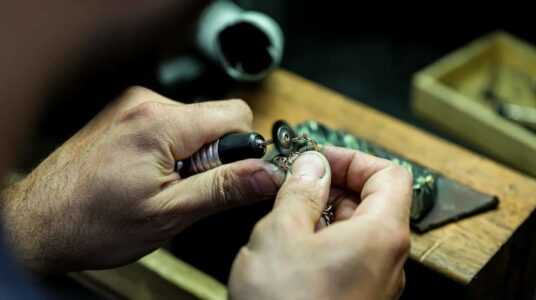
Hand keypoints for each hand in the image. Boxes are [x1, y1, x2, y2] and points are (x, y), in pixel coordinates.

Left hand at [1, 86, 284, 274]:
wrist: (38, 224)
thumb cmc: (93, 223)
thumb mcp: (169, 214)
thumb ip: (224, 189)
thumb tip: (268, 174)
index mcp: (160, 123)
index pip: (237, 115)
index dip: (241, 149)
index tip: (226, 178)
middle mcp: (146, 104)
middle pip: (216, 118)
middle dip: (214, 156)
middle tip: (185, 189)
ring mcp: (132, 107)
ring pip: (195, 124)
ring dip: (192, 156)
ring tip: (162, 186)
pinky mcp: (125, 115)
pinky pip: (171, 126)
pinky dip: (172, 151)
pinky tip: (149, 176)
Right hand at [228, 147, 411, 299]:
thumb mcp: (282, 234)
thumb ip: (300, 191)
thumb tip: (311, 166)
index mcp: (381, 234)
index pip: (389, 173)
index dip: (353, 158)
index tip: (319, 158)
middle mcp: (388, 260)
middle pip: (374, 201)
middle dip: (334, 186)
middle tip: (296, 184)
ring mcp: (375, 283)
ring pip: (358, 231)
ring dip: (325, 215)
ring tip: (287, 217)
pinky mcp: (358, 299)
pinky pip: (349, 257)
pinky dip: (323, 242)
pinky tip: (291, 250)